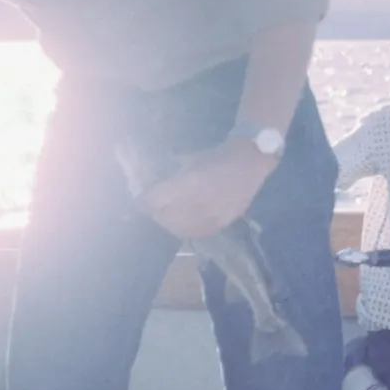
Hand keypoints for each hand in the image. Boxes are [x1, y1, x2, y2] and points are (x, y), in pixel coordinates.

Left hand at [138, 137, 274, 239]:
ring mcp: (212, 214)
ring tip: (165, 217)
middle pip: (165, 216)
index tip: (139, 201)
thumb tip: (152, 189)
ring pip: (179, 227)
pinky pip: (197, 232)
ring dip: (168, 223)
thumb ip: (171, 177)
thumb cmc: (216, 157)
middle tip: (151, 209)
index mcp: (189, 182)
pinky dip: (185, 230)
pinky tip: (183, 224)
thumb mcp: (189, 161)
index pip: (156, 200)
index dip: (144, 202)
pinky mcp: (222, 222)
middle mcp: (200, 201)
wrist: (250, 161)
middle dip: (154, 213)